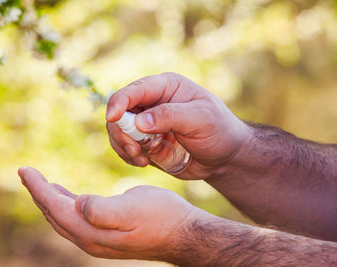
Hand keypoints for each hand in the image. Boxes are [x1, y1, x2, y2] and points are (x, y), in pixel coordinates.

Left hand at [18, 166, 199, 260]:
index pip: (54, 207)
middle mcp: (90, 240)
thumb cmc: (162, 216)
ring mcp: (98, 240)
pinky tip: (69, 196)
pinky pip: (76, 220)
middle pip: (54, 214)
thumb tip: (78, 203)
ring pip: (63, 218)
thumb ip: (102, 209)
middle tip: (27, 173)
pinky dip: (66, 205)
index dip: (37, 188)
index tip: (24, 169)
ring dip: (50, 200)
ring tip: (41, 183)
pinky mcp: (107, 236)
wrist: (184, 234)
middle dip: (38, 193)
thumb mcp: (134, 208)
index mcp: (92, 231)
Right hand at [106, 72, 250, 179]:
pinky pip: (125, 148)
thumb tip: (140, 122)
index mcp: (164, 87)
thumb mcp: (201, 118)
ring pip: (118, 131)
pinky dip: (129, 156)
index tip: (112, 118)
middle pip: (120, 112)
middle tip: (134, 150)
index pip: (134, 90)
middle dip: (121, 132)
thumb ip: (170, 116)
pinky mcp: (145, 143)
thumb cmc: (218, 130)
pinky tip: (144, 163)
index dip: (119, 102)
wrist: (224, 157)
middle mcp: (151, 103)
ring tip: (142, 159)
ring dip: (124, 146)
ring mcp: (146, 124)